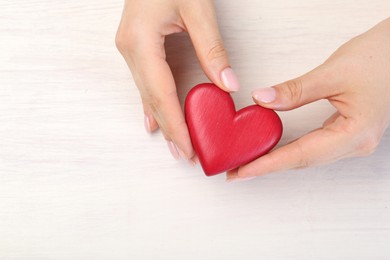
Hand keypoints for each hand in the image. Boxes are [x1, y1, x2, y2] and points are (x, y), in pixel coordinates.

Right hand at [115, 0, 239, 161]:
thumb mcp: (197, 9)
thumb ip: (211, 48)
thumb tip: (227, 84)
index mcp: (141, 42)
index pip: (161, 94)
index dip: (175, 124)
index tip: (187, 147)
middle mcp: (130, 49)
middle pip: (152, 98)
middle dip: (169, 129)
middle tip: (184, 155)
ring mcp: (130, 49)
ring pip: (147, 93)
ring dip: (162, 120)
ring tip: (174, 144)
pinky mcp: (136, 47)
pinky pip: (145, 83)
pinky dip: (153, 104)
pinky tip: (154, 120)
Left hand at [227, 18, 389, 180]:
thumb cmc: (380, 58)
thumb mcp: (333, 73)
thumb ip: (295, 90)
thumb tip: (262, 100)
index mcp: (355, 134)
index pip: (301, 155)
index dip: (269, 164)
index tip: (242, 170)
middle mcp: (355, 144)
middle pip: (303, 161)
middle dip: (267, 166)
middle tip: (236, 170)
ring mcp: (352, 140)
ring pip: (307, 156)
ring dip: (277, 160)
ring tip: (249, 163)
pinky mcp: (347, 132)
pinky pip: (313, 147)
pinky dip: (290, 150)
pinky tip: (273, 150)